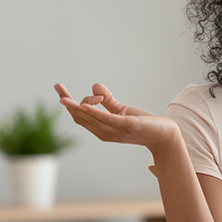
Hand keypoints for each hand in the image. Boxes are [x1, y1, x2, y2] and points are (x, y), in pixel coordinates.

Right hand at [54, 83, 179, 151]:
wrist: (163, 135)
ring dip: (76, 107)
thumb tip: (94, 86)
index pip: (79, 116)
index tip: (58, 88)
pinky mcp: (126, 126)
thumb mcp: (122, 110)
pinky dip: (94, 112)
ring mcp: (115, 131)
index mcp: (102, 128)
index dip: (67, 102)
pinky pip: (107, 119)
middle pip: (80, 117)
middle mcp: (105, 132)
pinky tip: (85, 105)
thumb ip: (107, 100)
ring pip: (90, 119)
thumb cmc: (143, 124)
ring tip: (64, 98)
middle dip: (67, 103)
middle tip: (58, 87)